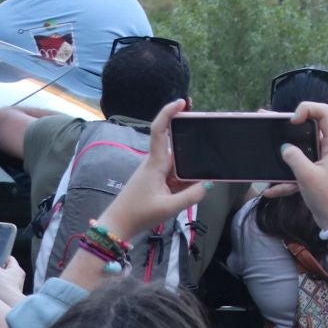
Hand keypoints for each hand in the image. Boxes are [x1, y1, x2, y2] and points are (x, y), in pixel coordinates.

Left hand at [98, 99, 207, 241]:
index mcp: (156, 163)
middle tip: (206, 146)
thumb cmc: (139, 213)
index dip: (169, 113)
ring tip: (196, 178)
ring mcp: (155, 171)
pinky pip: (175, 174)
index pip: (160, 130)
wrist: (119, 224)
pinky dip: (184, 180)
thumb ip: (192, 196)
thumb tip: (209, 183)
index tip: (182, 102)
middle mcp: (155, 163)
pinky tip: (190, 190)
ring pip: (179, 163)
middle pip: (177, 146)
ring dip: (188, 170)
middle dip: (191, 147)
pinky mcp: (156, 180)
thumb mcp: (169, 207)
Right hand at [279, 101, 327, 230]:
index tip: (291, 121)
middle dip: (289, 124)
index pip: (323, 111)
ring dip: (283, 149)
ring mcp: (321, 160)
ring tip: (263, 142)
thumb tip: (284, 148)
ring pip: (300, 148)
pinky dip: (285, 180)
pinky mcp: (314, 173)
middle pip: (309, 126)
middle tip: (269, 120)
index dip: (306, 109)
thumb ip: (294, 158)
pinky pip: (297, 170)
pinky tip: (270, 191)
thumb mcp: (308, 176)